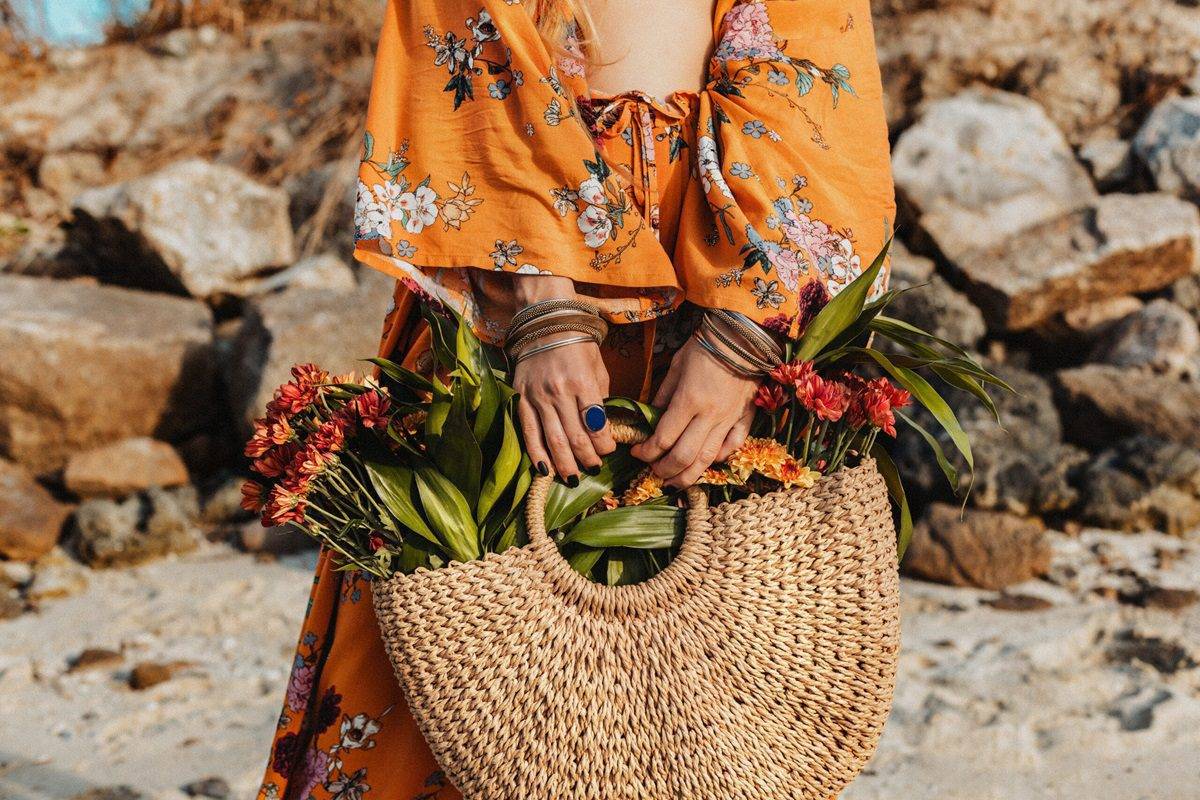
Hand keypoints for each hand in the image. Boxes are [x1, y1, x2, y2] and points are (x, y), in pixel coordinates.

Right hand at [511, 276, 615, 483]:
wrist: (544, 321)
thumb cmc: (577, 343)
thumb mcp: (598, 368)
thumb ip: (600, 399)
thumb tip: (603, 429)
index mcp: (582, 382)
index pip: (596, 425)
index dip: (605, 444)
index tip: (609, 449)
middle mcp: (558, 392)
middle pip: (575, 438)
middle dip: (587, 459)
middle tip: (594, 469)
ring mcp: (537, 397)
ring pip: (552, 440)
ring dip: (565, 464)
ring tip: (574, 477)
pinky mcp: (521, 398)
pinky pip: (528, 433)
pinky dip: (537, 454)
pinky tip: (545, 470)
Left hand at [630, 335, 756, 487]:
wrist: (743, 336)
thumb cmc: (705, 346)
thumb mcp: (675, 366)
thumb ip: (663, 395)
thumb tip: (651, 418)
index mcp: (689, 400)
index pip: (663, 438)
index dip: (646, 451)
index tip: (637, 452)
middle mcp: (709, 415)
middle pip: (683, 456)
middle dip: (664, 470)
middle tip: (653, 472)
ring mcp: (729, 419)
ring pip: (707, 459)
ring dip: (688, 476)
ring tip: (674, 482)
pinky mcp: (745, 418)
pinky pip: (733, 447)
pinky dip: (719, 459)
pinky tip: (706, 463)